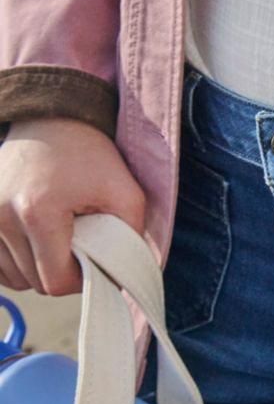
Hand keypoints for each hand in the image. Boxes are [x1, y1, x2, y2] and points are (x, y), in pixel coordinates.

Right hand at [0, 117, 146, 294]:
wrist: (52, 120)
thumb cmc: (91, 157)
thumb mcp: (126, 193)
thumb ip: (130, 238)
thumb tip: (122, 278)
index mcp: (38, 211)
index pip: (55, 281)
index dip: (81, 279)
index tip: (95, 259)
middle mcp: (0, 215)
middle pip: (34, 282)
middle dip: (61, 271)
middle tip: (79, 243)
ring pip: (14, 277)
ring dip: (38, 268)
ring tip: (58, 236)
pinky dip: (17, 263)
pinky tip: (36, 244)